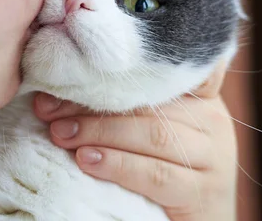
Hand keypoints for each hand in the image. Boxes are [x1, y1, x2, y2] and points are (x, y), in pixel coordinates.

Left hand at [33, 63, 236, 220]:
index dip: (119, 68)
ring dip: (99, 132)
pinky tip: (87, 161)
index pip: (166, 68)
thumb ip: (128, 108)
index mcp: (199, 98)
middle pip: (148, 101)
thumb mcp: (152, 132)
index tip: (75, 67)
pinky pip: (155, 174)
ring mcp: (212, 157)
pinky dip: (118, 165)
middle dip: (91, 103)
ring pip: (152, 134)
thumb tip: (60, 92)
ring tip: (62, 134)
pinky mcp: (201, 193)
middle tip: (48, 108)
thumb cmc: (168, 170)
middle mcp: (212, 120)